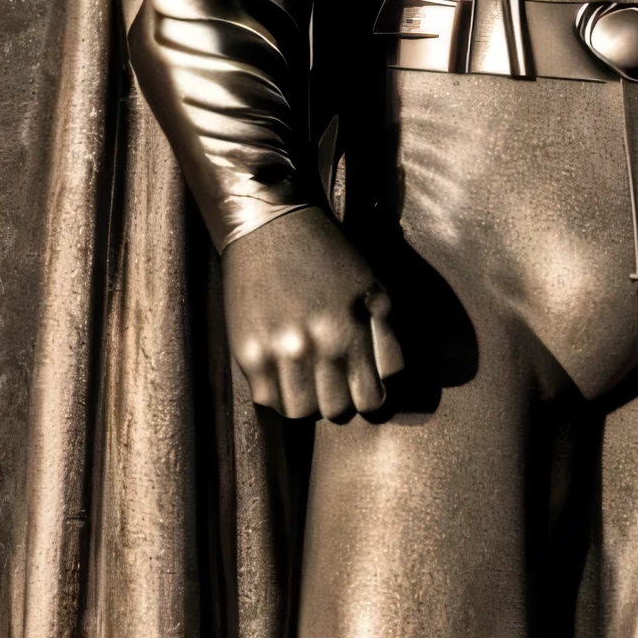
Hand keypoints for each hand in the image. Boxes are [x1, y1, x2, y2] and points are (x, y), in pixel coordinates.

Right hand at [220, 205, 403, 422]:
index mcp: (355, 329)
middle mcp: (321, 345)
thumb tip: (388, 385)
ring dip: (309, 402)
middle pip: (340, 410)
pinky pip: (268, 400)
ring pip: (303, 413)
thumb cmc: (328, 256)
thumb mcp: (372, 289)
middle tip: (335, 383)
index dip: (373, 396)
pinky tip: (283, 373)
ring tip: (307, 380)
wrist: (270, 224)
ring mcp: (282, 351)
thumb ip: (385, 339)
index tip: (364, 386)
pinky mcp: (249, 352)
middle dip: (342, 400)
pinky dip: (278, 394)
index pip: (374, 398)